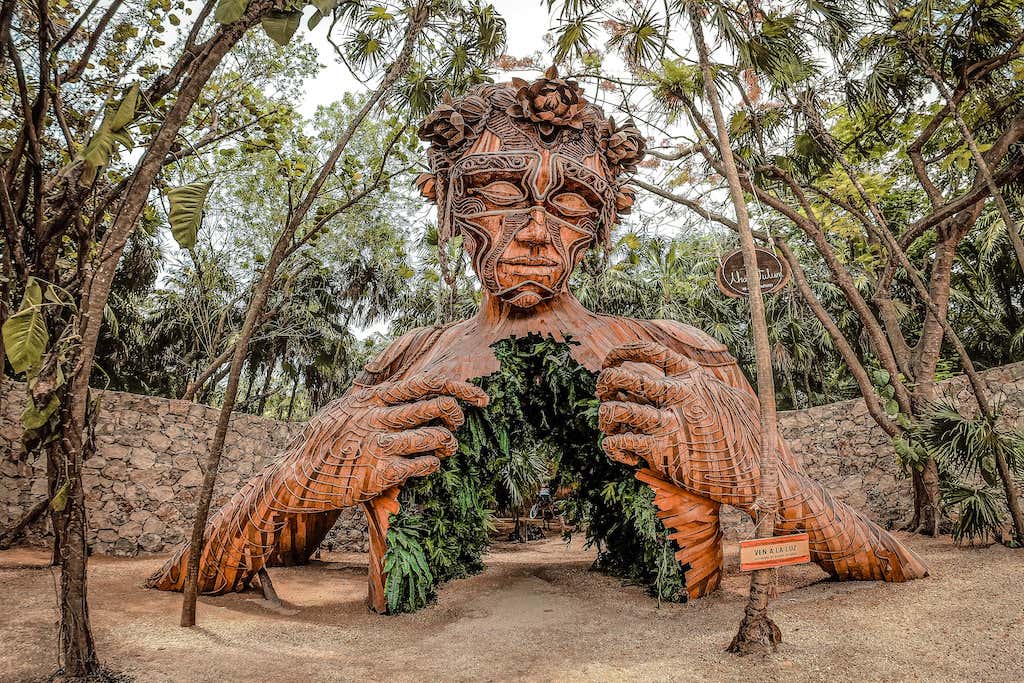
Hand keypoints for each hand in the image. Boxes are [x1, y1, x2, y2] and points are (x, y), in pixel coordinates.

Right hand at [270, 372, 488, 510]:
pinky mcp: (380, 472)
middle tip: (456, 427)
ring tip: (443, 450)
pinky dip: (432, 466)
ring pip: (437, 437)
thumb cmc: (326, 443)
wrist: (297, 476)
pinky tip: (425, 468)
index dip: (460, 388)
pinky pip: (424, 465)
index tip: (481, 398)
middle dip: (458, 416)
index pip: (426, 383)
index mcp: (373, 398)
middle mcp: (378, 416)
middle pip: (439, 406)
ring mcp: (379, 444)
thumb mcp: (346, 409)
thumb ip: (374, 399)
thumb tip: (404, 388)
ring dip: (448, 445)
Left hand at [595, 341, 760, 507]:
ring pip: (615, 410)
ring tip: (613, 429)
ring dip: (605, 418)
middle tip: (606, 397)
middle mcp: (680, 394)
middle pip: (622, 377)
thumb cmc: (748, 438)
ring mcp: (671, 422)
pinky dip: (614, 447)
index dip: (622, 353)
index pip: (650, 352)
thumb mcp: (736, 400)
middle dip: (604, 384)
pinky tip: (626, 455)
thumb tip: (707, 374)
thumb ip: (714, 385)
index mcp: (694, 377)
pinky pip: (621, 442)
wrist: (757, 475)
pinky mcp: (663, 452)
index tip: (610, 362)